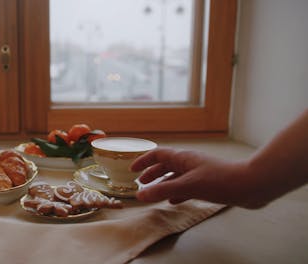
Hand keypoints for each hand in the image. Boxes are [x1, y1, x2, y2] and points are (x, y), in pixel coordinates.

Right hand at [130, 147, 265, 207]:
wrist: (251, 185)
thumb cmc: (220, 180)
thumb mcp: (188, 186)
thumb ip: (162, 190)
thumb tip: (140, 195)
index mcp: (183, 157)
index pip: (158, 155)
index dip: (144, 161)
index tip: (132, 170)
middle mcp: (190, 162)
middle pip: (166, 165)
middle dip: (152, 173)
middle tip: (141, 183)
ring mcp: (199, 172)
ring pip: (176, 176)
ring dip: (163, 183)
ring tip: (154, 193)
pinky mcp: (208, 183)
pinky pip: (186, 186)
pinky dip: (177, 192)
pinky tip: (174, 200)